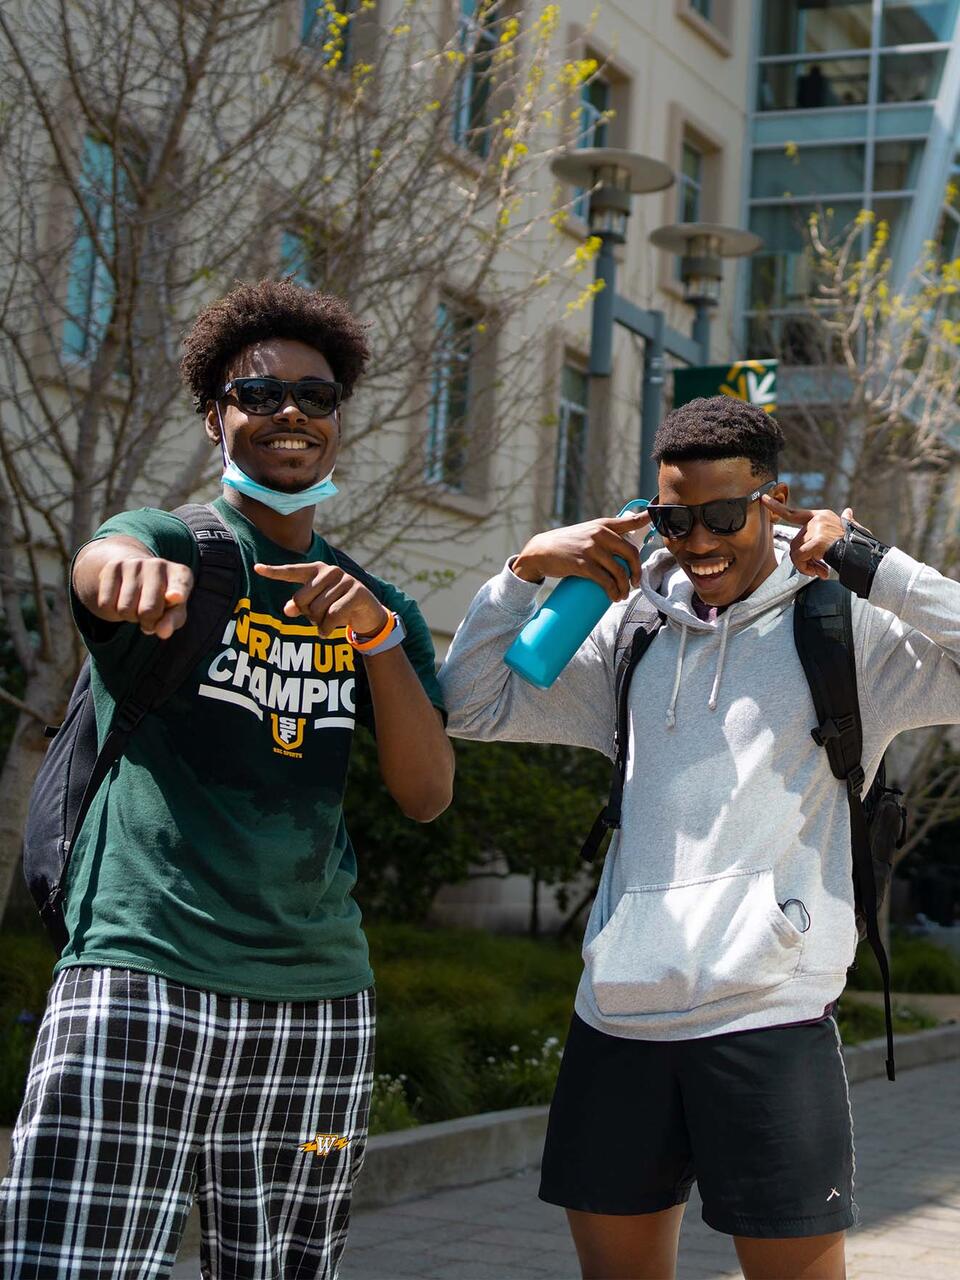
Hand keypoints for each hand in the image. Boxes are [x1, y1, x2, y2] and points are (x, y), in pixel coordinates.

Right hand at [96, 556, 193, 638]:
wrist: (137, 574)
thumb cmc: (162, 599)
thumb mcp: (174, 611)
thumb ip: (172, 622)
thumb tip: (163, 632)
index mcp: (182, 575)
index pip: (180, 585)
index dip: (177, 593)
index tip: (175, 597)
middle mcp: (159, 565)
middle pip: (148, 610)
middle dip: (147, 621)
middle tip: (149, 615)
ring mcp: (135, 563)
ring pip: (125, 609)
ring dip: (129, 616)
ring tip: (137, 605)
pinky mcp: (113, 567)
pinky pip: (106, 604)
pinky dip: (113, 612)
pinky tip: (121, 600)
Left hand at [255, 562, 388, 636]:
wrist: (367, 613)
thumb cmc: (336, 606)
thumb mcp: (317, 606)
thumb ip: (299, 606)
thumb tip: (288, 610)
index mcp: (316, 570)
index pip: (291, 571)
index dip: (273, 572)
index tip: (256, 568)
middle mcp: (330, 571)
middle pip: (301, 600)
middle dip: (307, 615)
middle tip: (318, 617)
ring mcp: (345, 580)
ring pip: (317, 610)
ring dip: (319, 624)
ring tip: (326, 623)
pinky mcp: (357, 592)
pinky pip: (332, 616)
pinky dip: (327, 629)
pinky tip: (328, 631)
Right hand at [512, 510, 650, 600]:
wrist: (540, 551)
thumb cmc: (566, 544)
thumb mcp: (586, 532)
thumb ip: (605, 534)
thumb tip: (626, 544)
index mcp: (603, 525)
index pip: (630, 521)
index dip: (647, 518)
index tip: (657, 516)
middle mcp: (600, 534)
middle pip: (631, 553)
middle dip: (637, 571)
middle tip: (634, 583)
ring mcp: (591, 549)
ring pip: (619, 571)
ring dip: (625, 587)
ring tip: (622, 595)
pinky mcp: (583, 564)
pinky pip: (605, 581)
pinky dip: (613, 591)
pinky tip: (614, 597)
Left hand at [761, 494, 862, 579]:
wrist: (867, 556)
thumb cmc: (858, 546)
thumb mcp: (851, 531)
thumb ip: (845, 522)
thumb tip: (848, 511)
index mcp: (822, 516)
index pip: (794, 513)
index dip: (777, 507)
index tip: (763, 499)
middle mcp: (818, 519)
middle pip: (794, 542)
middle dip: (803, 559)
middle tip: (818, 569)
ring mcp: (817, 529)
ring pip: (796, 552)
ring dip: (806, 566)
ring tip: (822, 571)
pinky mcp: (818, 541)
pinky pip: (800, 557)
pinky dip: (806, 568)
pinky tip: (820, 572)